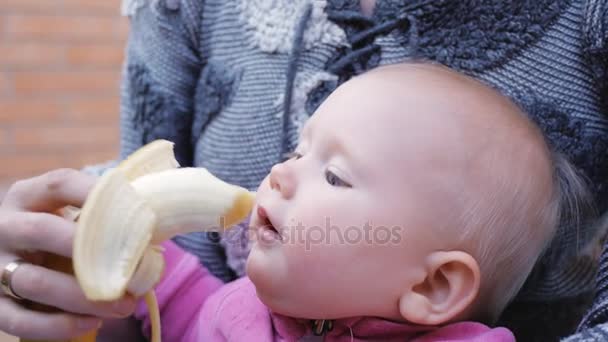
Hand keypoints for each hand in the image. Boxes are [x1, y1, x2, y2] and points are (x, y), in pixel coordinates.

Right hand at [0, 169, 135, 339]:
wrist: (21, 261)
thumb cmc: (62, 235)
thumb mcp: (73, 216)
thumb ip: (106, 215)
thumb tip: (166, 218)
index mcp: (28, 195)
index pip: (59, 183)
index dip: (95, 193)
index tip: (134, 206)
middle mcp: (5, 225)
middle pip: (40, 230)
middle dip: (87, 251)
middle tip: (126, 269)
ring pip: (32, 281)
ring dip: (82, 297)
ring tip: (124, 305)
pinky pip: (17, 320)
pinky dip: (57, 325)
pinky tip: (91, 323)